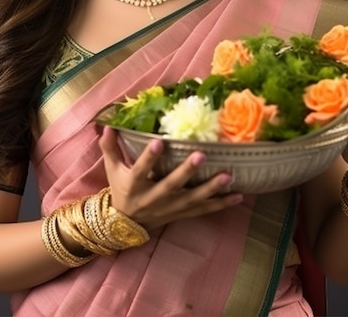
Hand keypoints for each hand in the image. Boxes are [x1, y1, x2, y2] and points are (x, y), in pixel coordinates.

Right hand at [98, 126, 242, 229]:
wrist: (126, 224)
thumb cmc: (121, 189)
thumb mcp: (112, 168)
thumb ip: (110, 146)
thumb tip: (109, 124)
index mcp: (134, 184)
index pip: (141, 169)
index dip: (149, 157)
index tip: (159, 141)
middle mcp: (153, 198)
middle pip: (171, 185)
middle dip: (186, 172)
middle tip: (201, 155)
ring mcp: (170, 208)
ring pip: (192, 199)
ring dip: (211, 189)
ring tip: (228, 177)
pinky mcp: (182, 214)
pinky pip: (203, 210)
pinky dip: (221, 204)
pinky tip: (238, 196)